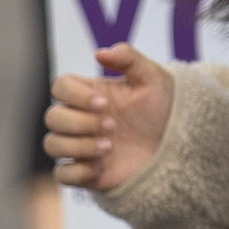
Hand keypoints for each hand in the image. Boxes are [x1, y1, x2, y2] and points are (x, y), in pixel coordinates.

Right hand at [44, 44, 173, 190]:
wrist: (176, 144)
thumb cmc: (161, 108)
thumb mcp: (152, 78)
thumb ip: (128, 58)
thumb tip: (99, 53)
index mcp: (89, 94)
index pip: (60, 87)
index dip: (74, 95)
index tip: (103, 103)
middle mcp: (79, 119)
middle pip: (52, 117)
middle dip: (79, 123)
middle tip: (112, 126)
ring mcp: (78, 146)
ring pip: (52, 145)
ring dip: (78, 146)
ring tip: (109, 147)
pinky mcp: (83, 173)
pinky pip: (62, 174)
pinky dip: (77, 172)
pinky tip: (101, 167)